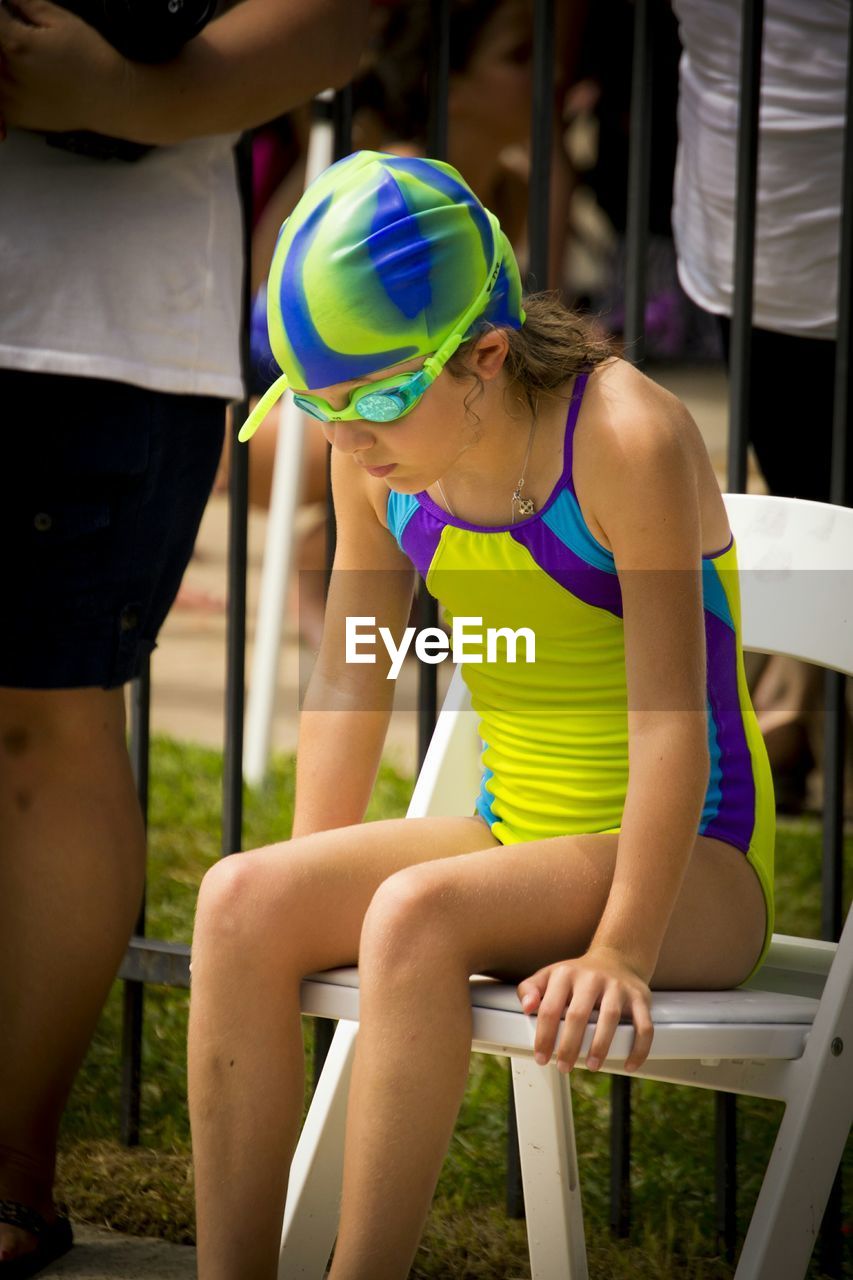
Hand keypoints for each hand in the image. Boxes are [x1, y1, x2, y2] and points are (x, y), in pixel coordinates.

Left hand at [0, 0, 127, 134]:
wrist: (110, 100)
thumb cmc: (91, 58)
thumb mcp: (61, 19)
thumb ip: (25, 4)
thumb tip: (6, 0)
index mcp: (16, 44)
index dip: (1, 13)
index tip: (8, 14)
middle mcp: (7, 75)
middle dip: (2, 36)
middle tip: (13, 34)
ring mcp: (10, 100)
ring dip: (2, 62)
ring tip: (21, 58)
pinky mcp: (16, 117)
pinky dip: (2, 87)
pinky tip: (15, 80)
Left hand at [517, 946, 653, 1073]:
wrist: (617, 958)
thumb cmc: (578, 976)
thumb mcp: (549, 976)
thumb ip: (529, 989)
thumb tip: (527, 1008)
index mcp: (566, 974)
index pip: (550, 1008)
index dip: (544, 1036)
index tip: (542, 1057)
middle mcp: (592, 977)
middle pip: (578, 1014)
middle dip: (569, 1046)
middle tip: (564, 1066)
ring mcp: (618, 987)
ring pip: (610, 1018)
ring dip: (600, 1046)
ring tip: (591, 1066)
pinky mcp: (640, 997)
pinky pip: (643, 1026)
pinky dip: (639, 1048)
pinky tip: (629, 1065)